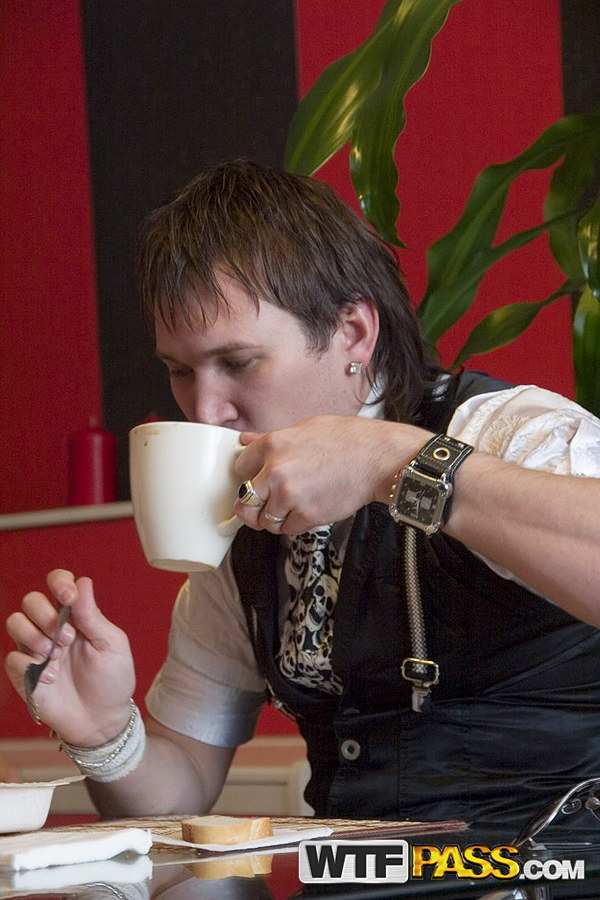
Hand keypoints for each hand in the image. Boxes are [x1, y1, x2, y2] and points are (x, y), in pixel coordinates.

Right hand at [5, 570, 134, 745]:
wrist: (102, 719)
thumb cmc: (112, 679)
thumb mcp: (111, 645)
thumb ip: (93, 616)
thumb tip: (82, 583)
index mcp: (76, 615)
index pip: (58, 583)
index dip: (58, 582)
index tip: (68, 597)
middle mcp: (52, 627)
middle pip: (31, 600)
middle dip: (45, 614)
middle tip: (68, 639)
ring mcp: (36, 649)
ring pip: (15, 622)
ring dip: (34, 636)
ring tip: (57, 655)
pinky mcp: (24, 673)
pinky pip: (12, 657)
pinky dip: (30, 666)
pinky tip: (51, 679)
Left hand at [233, 415, 432, 532]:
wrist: (377, 458)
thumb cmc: (347, 439)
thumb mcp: (305, 428)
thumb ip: (271, 438)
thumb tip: (245, 440)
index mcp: (272, 444)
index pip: (239, 467)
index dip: (249, 475)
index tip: (257, 479)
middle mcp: (275, 470)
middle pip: (244, 500)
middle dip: (253, 505)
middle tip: (265, 505)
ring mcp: (289, 495)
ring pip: (265, 520)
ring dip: (276, 518)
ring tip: (292, 507)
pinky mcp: (306, 515)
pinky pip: (287, 529)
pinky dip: (295, 525)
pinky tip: (308, 510)